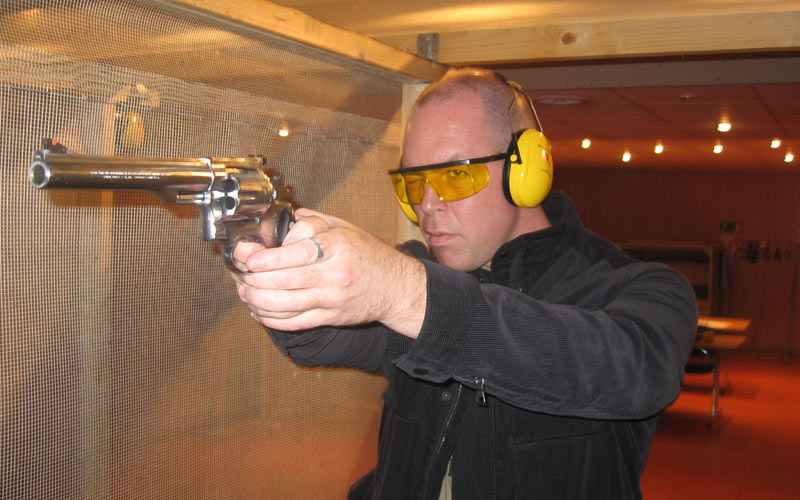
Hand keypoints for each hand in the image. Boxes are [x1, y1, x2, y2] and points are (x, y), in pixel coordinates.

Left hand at [230, 208, 425, 337]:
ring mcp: (333, 299)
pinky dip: (272, 319)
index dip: (268, 259)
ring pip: (286, 305)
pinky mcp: (331, 318)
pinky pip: (295, 322)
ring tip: (245, 293)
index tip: (249, 259)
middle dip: (255, 280)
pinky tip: (259, 311)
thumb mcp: (345, 228)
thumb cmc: (368, 255)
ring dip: (258, 301)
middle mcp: (335, 274)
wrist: (395, 287)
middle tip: (240, 275)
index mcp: (338, 246)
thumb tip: (284, 218)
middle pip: (285, 282)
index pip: (298, 254)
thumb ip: (314, 222)